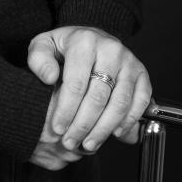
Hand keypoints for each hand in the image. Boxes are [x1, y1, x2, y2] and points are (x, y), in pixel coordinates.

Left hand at [28, 26, 151, 153]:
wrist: (91, 37)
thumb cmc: (66, 46)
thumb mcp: (44, 45)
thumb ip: (38, 59)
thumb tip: (49, 77)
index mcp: (85, 41)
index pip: (76, 83)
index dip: (66, 110)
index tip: (58, 128)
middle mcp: (111, 49)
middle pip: (98, 96)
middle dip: (83, 125)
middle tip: (70, 141)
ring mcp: (129, 62)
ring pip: (119, 103)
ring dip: (103, 129)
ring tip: (89, 144)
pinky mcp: (142, 74)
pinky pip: (140, 102)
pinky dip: (129, 121)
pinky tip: (114, 133)